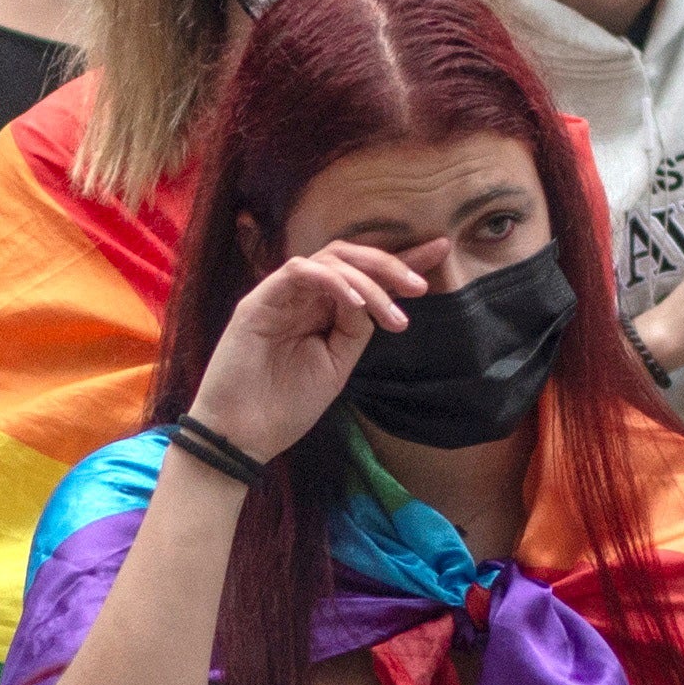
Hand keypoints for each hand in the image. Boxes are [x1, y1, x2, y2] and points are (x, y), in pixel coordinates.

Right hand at [184, 237, 440, 464]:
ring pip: (329, 259)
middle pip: (348, 256)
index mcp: (319, 310)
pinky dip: (333, 282)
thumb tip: (375, 301)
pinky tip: (357, 304)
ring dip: (368, 280)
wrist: (242, 435)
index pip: (363, 276)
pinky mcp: (258, 302)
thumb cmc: (285, 406)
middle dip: (390, 264)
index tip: (440, 250)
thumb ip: (354, 330)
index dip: (401, 261)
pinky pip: (299, 273)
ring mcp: (278, 296)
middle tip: (421, 286)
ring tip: (392, 315)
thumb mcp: (336, 365)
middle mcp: (300, 296)